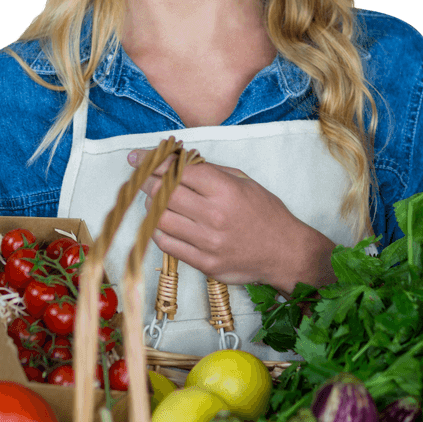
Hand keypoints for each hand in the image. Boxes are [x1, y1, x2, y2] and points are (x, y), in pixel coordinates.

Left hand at [128, 147, 335, 292]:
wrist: (285, 252)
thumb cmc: (265, 214)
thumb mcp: (243, 182)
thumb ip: (210, 170)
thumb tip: (175, 160)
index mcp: (225, 190)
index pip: (178, 171)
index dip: (154, 161)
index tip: (137, 158)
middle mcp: (214, 215)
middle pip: (163, 192)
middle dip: (148, 181)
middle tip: (145, 178)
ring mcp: (208, 242)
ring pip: (160, 218)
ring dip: (152, 206)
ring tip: (157, 201)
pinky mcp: (205, 264)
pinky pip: (167, 244)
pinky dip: (160, 230)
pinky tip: (165, 223)